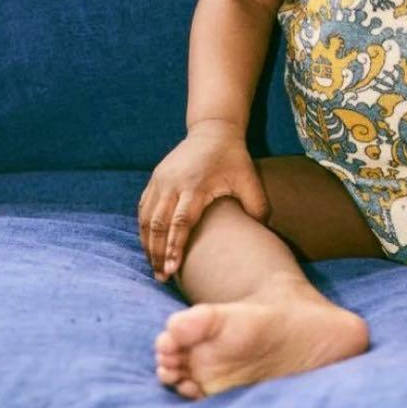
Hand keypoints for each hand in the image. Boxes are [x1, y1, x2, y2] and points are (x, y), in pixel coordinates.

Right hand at [137, 119, 270, 282]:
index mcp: (195, 185)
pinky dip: (144, 229)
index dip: (174, 247)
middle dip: (157, 253)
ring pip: (146, 219)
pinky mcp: (155, 179)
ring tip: (155, 268)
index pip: (180, 222)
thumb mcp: (248, 178)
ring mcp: (160, 180)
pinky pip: (143, 209)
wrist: (213, 129)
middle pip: (158, 224)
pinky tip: (149, 246)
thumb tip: (262, 233)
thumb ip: (257, 205)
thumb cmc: (233, 157)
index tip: (173, 270)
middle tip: (162, 278)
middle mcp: (173, 183)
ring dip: (148, 244)